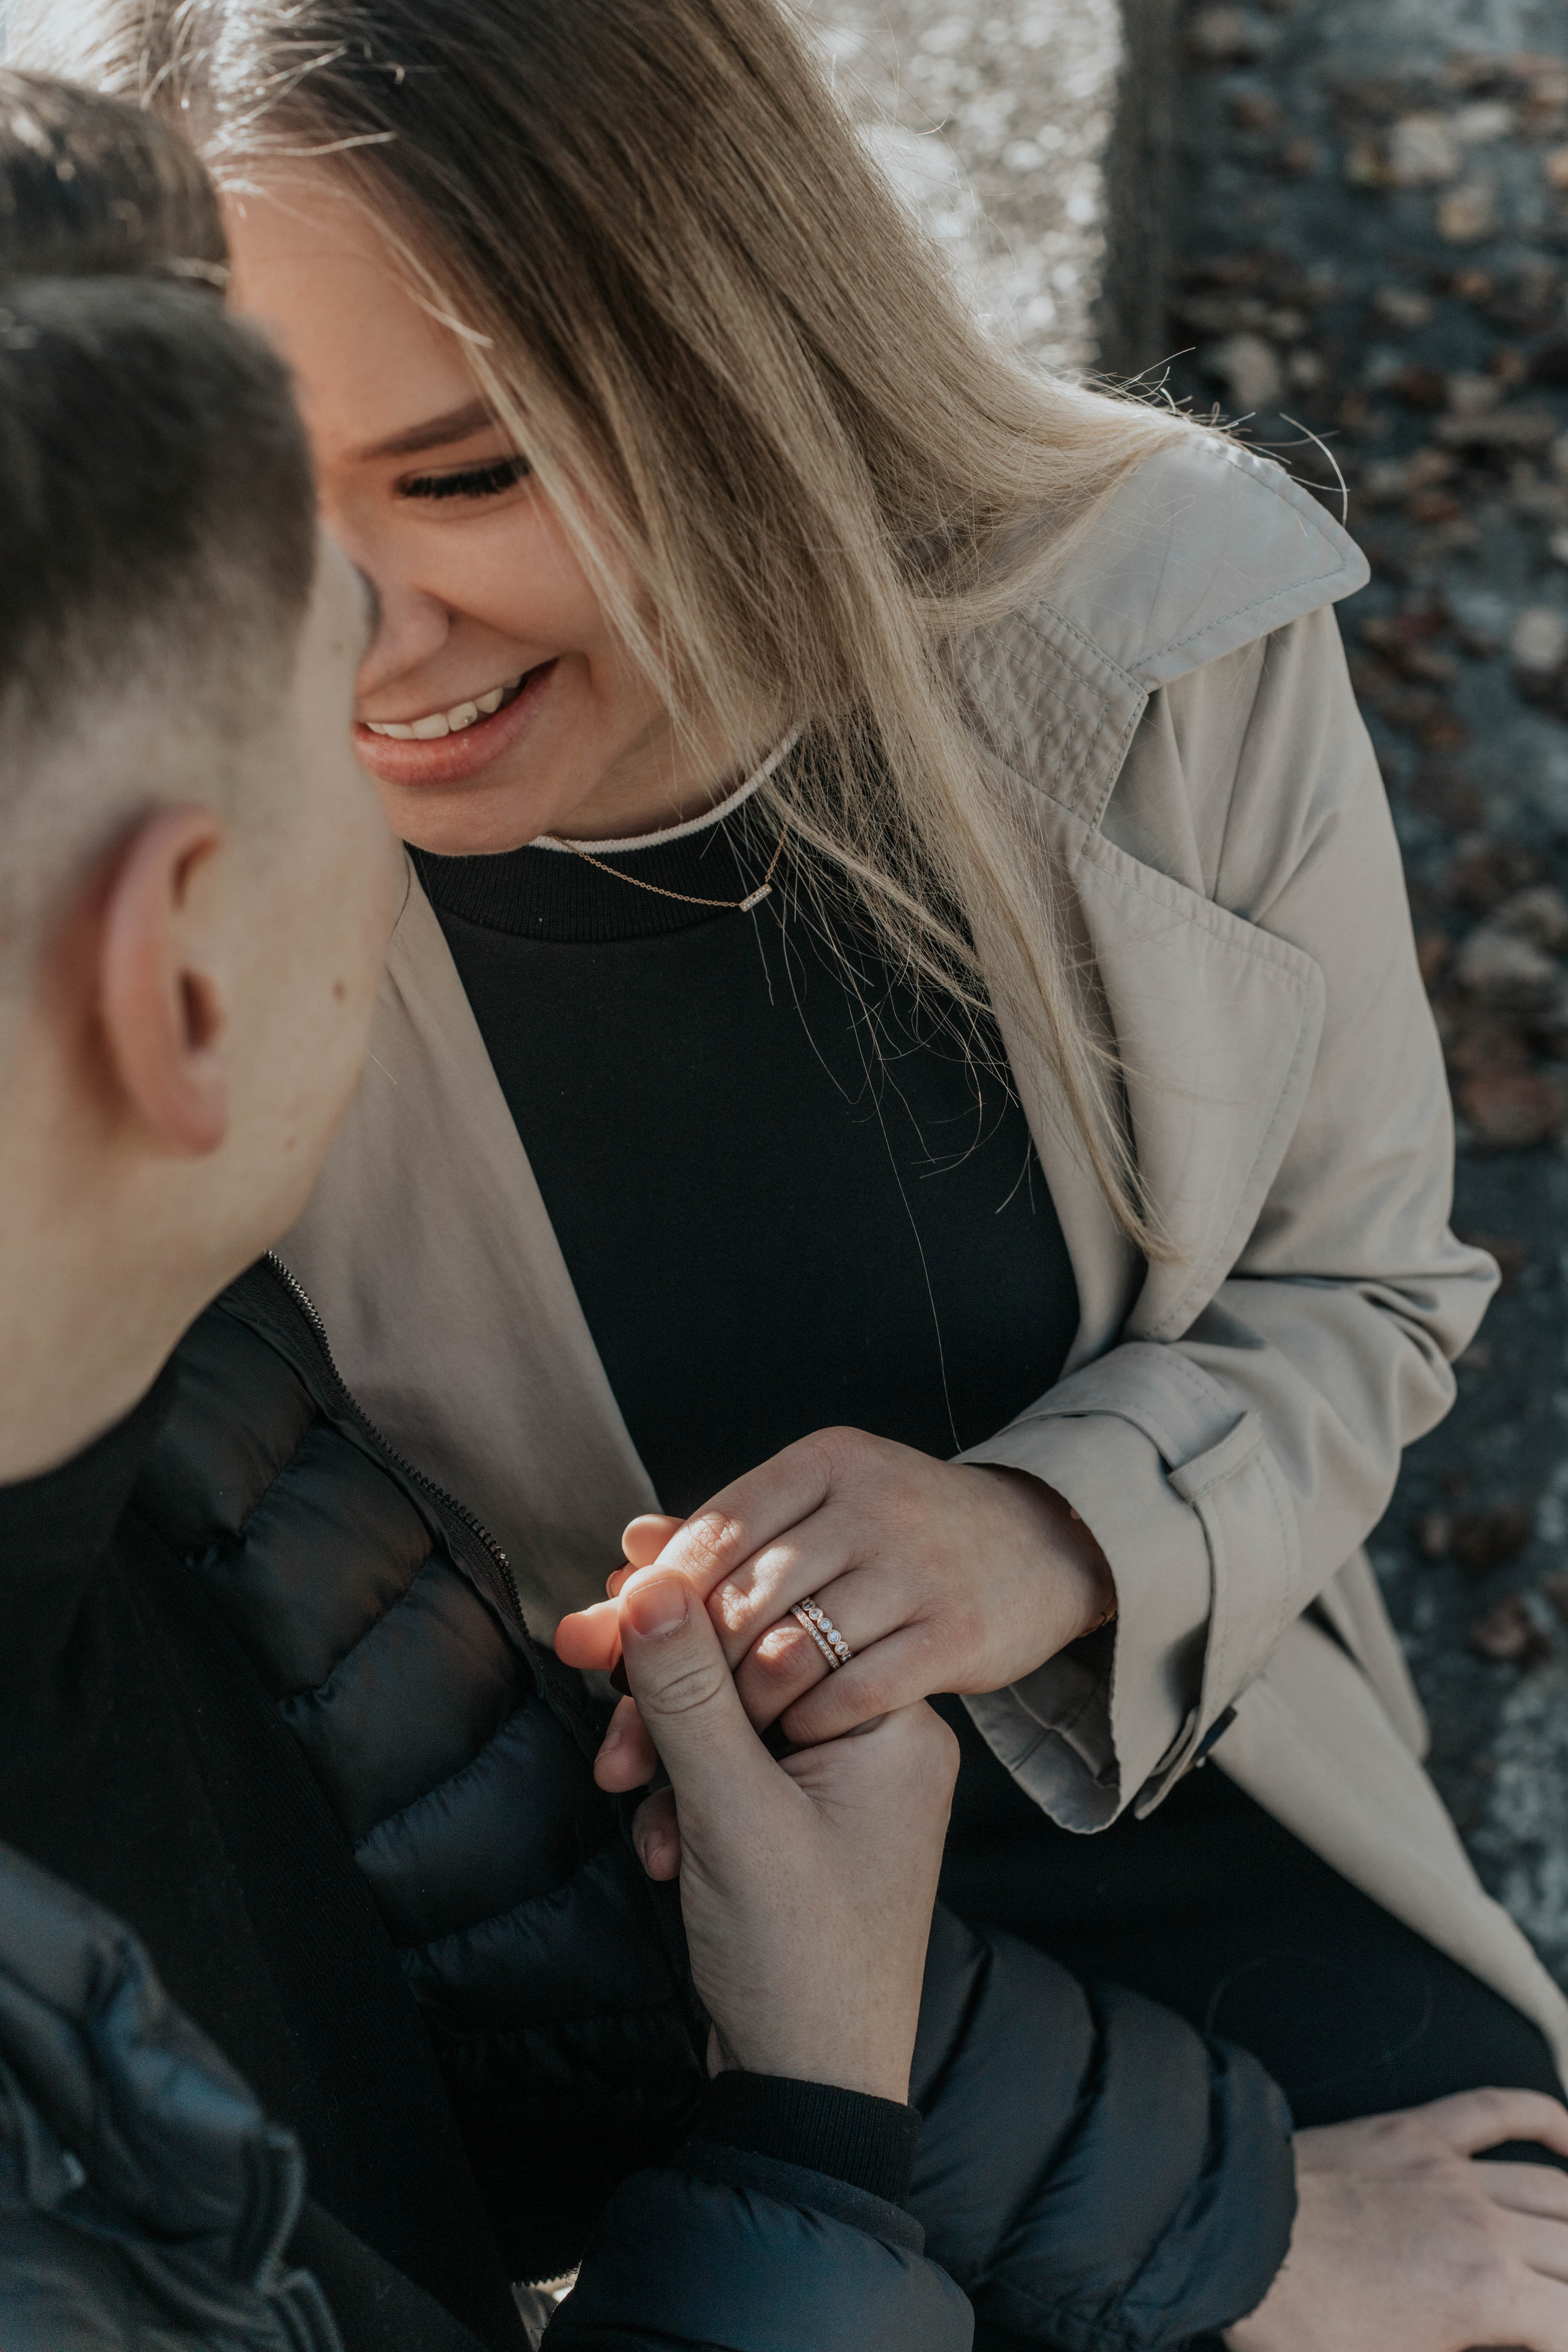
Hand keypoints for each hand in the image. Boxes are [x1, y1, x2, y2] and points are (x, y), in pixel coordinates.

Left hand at [556, 1425, 1111, 1798]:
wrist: (1041, 1547)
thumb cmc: (901, 1540)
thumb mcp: (821, 1512)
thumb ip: (724, 1536)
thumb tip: (626, 1551)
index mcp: (828, 1460)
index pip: (713, 1529)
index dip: (655, 1599)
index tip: (610, 1655)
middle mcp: (874, 1502)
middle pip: (739, 1598)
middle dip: (675, 1680)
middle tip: (630, 1743)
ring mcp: (918, 1567)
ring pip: (788, 1652)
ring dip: (735, 1715)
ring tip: (713, 1749)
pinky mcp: (956, 1634)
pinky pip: (851, 1693)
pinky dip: (807, 1725)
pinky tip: (791, 1741)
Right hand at [612, 1559, 958, 2100]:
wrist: (810, 2094)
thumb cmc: (798, 1960)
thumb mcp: (730, 1811)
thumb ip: (687, 1691)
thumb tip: (650, 1578)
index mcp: (895, 1721)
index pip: (784, 1617)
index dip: (688, 1609)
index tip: (606, 1601)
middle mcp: (880, 1740)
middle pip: (751, 1662)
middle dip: (662, 1683)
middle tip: (580, 1660)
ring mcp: (843, 1786)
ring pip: (731, 1716)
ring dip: (663, 1747)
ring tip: (619, 1784)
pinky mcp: (803, 1825)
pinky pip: (732, 1769)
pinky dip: (682, 1796)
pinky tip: (659, 1843)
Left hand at [1225, 2089, 1567, 2351]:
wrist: (1232, 2238)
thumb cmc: (1300, 2321)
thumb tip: (1491, 2339)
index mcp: (1488, 2296)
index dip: (1566, 2336)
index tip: (1552, 2338)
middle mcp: (1486, 2227)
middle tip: (1562, 2304)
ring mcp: (1452, 2172)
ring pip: (1554, 2192)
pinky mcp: (1416, 2133)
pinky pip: (1496, 2110)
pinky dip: (1545, 2117)